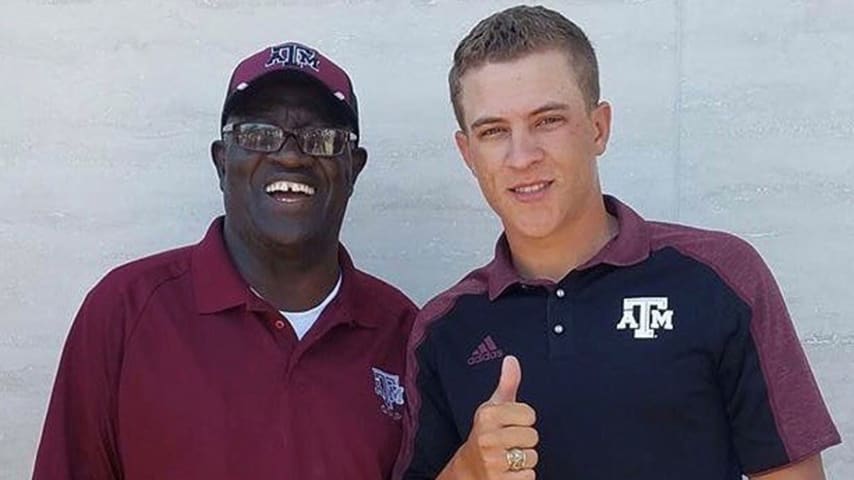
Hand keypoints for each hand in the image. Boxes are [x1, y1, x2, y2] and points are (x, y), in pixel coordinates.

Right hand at [442, 355, 538, 479]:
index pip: (530, 414)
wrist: (467, 470)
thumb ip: (507, 384)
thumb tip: (512, 359)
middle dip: (524, 442)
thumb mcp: (493, 408)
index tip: (510, 425)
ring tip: (508, 458)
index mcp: (487, 415)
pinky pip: (530, 476)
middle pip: (532, 436)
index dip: (523, 421)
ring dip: (524, 460)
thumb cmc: (486, 434)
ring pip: (532, 457)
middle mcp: (487, 438)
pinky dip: (523, 476)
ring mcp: (493, 462)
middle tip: (508, 443)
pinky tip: (508, 473)